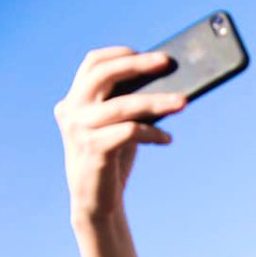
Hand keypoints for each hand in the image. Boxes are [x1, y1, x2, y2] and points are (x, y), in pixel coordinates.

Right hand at [54, 48, 186, 223]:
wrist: (97, 202)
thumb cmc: (112, 159)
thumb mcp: (118, 125)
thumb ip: (129, 103)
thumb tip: (167, 81)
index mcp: (74, 100)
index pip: (93, 63)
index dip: (121, 54)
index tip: (150, 55)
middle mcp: (71, 111)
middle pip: (103, 75)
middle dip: (138, 65)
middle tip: (168, 62)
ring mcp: (79, 130)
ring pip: (123, 105)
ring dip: (157, 101)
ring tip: (183, 102)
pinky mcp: (93, 150)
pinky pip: (130, 132)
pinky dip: (153, 132)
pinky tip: (167, 138)